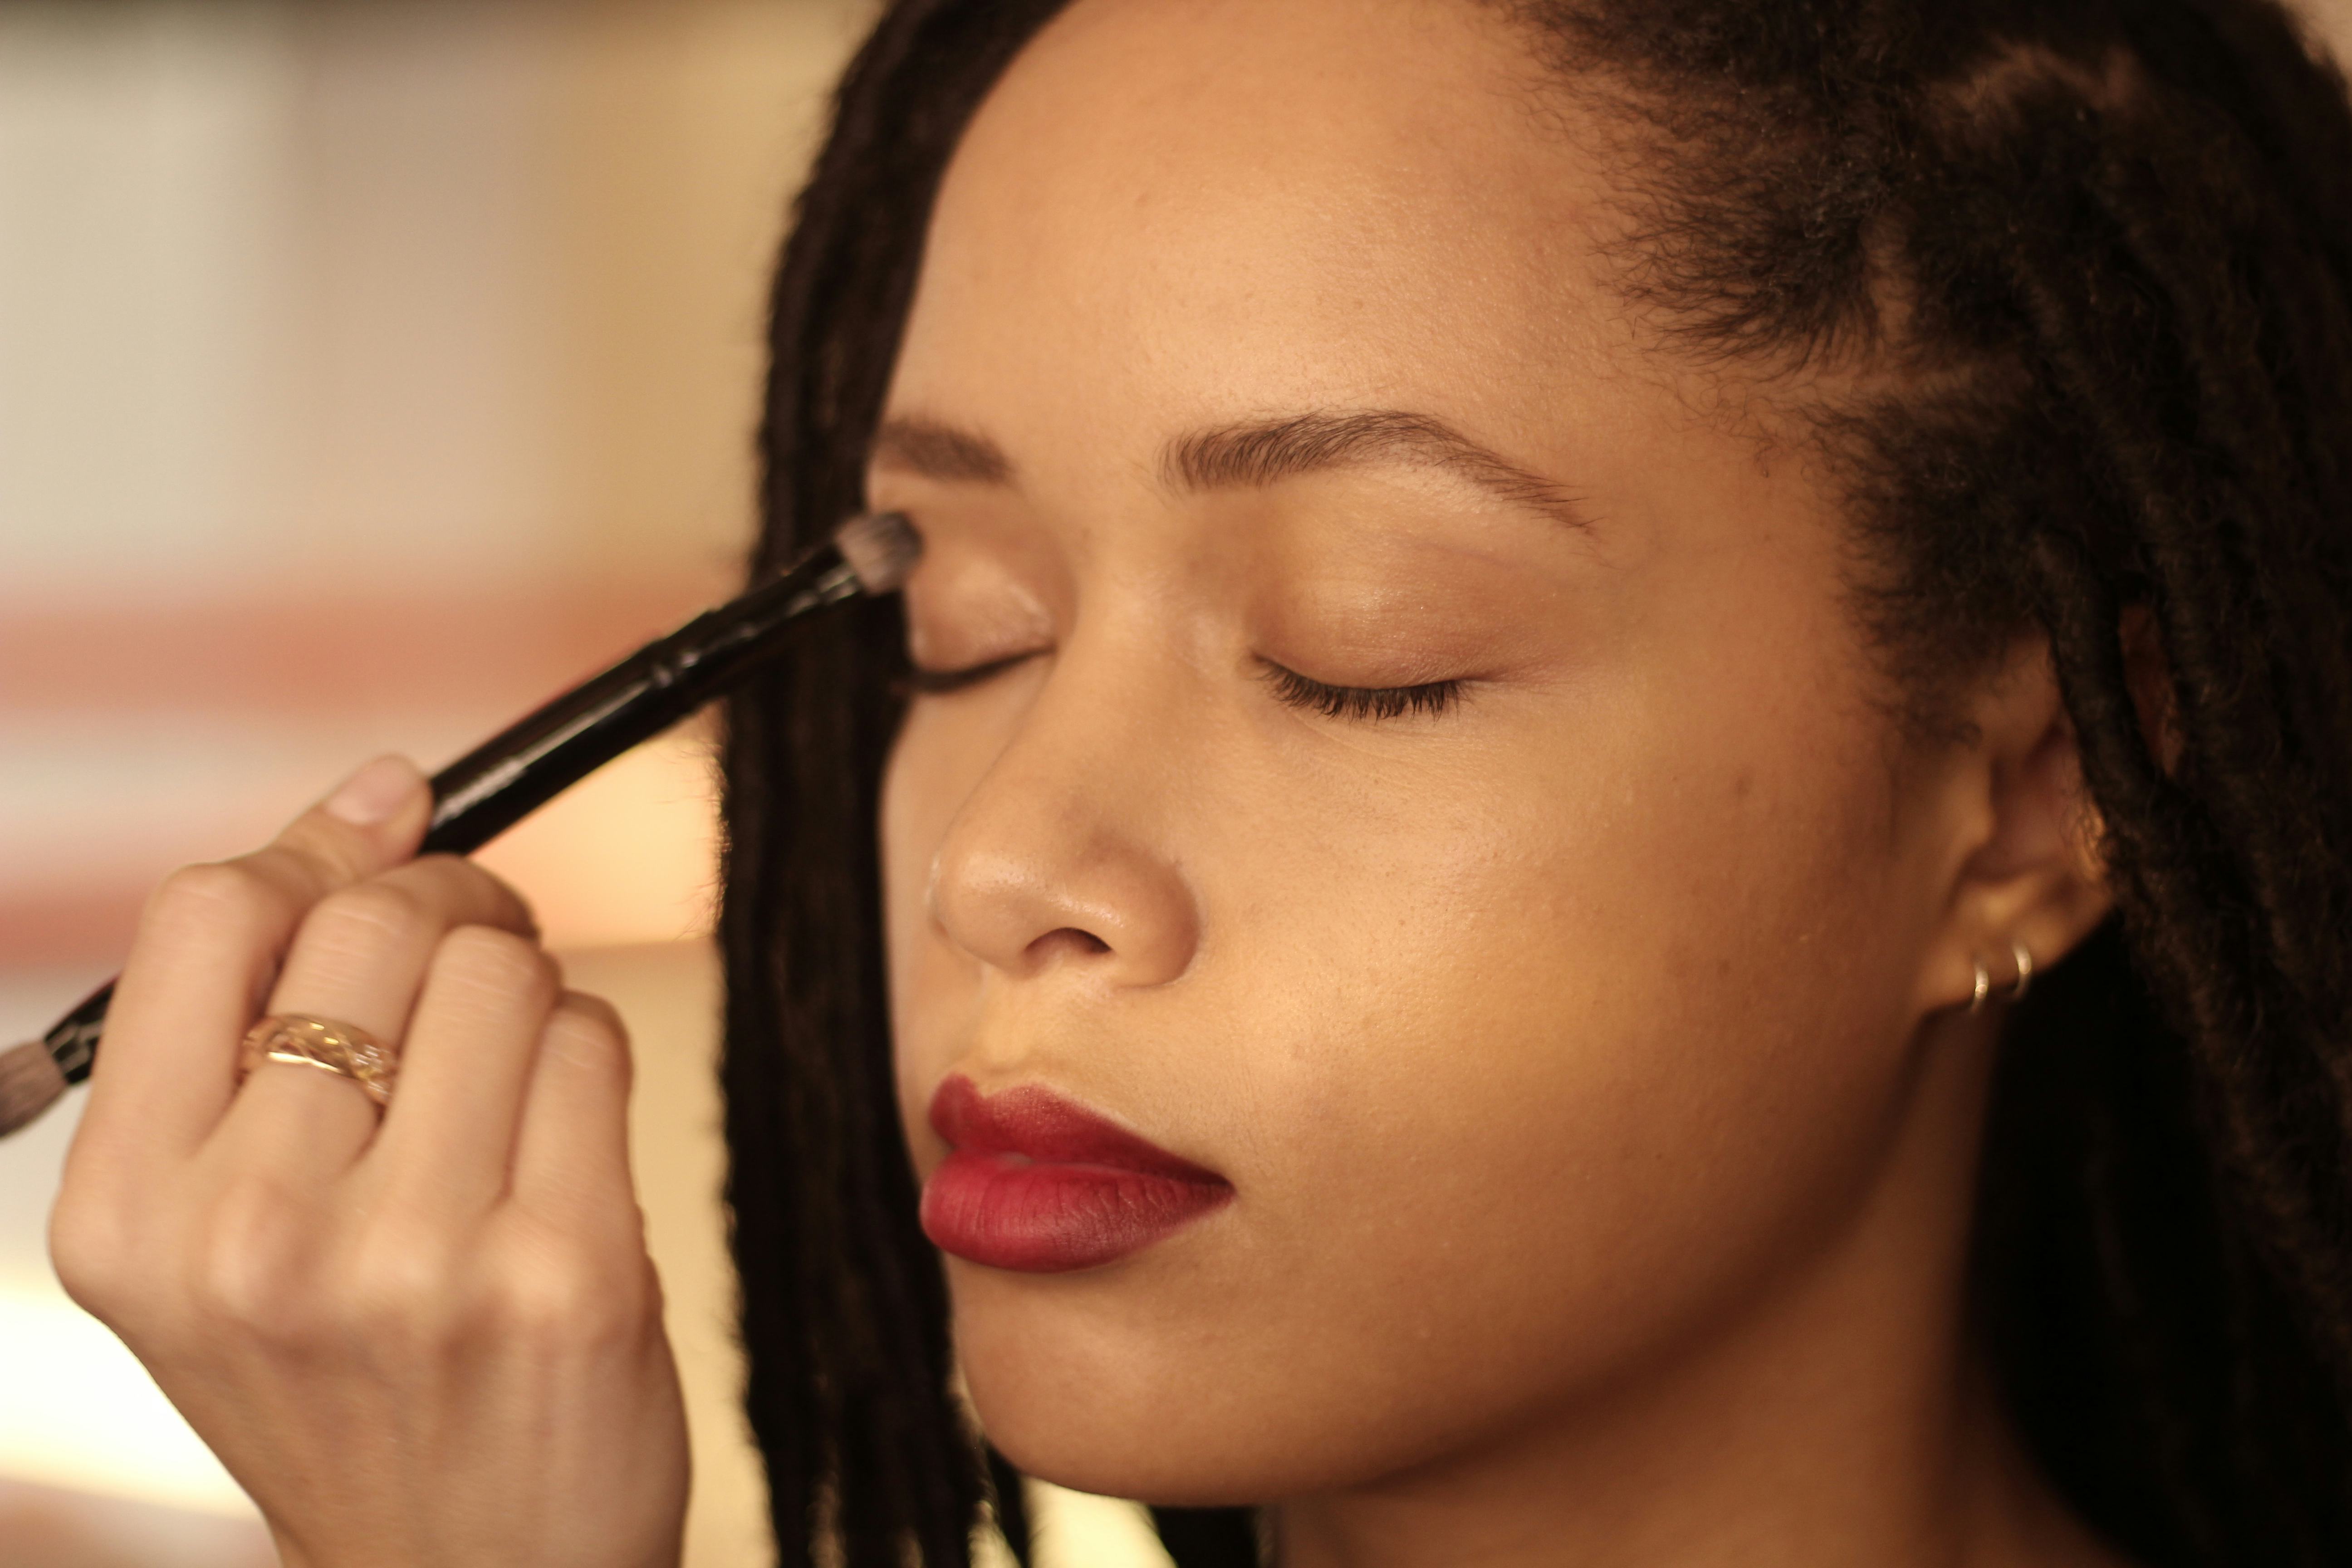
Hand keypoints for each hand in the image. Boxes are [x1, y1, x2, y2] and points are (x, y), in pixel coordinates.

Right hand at [50, 756, 689, 1567]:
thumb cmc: (348, 1376)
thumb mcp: (225, 1223)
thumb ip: (261, 1009)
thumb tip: (381, 787)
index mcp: (126, 1213)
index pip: (208, 913)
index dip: (314, 854)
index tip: (380, 849)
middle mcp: (250, 1235)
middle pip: (375, 920)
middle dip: (448, 909)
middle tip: (470, 966)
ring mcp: (411, 1258)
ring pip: (504, 969)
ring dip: (526, 994)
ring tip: (506, 1088)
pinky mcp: (562, 1270)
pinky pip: (594, 1043)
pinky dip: (590, 1061)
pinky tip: (558, 1152)